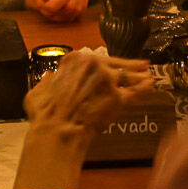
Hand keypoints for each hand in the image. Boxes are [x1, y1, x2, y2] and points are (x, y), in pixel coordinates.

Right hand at [24, 49, 151, 141]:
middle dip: (130, 67)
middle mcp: (93, 65)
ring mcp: (106, 80)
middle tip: (142, 67)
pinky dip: (143, 90)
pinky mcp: (117, 97)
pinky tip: (149, 88)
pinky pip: (133, 92)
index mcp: (74, 60)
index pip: (97, 58)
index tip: (115, 63)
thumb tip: (50, 78)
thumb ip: (46, 82)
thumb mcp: (38, 91)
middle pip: (116, 65)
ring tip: (148, 78)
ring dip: (139, 78)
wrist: (57, 130)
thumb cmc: (46, 114)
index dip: (109, 62)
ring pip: (127, 77)